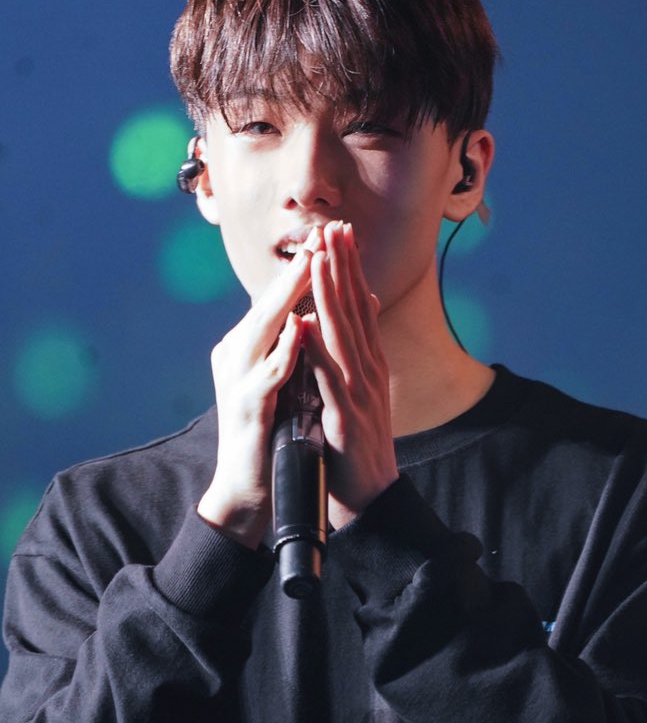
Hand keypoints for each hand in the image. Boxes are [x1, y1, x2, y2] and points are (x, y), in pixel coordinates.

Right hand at [197, 234, 320, 548]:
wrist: (249, 487)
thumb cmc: (270, 433)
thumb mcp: (287, 383)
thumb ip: (299, 349)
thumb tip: (321, 312)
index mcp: (249, 349)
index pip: (279, 301)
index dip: (305, 271)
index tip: (332, 237)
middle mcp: (238, 357)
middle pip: (269, 305)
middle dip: (297, 271)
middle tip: (322, 235)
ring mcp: (239, 381)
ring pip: (262, 329)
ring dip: (287, 297)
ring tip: (310, 265)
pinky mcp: (247, 408)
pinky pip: (266, 373)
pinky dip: (283, 350)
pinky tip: (299, 330)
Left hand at [303, 221, 398, 528]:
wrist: (370, 494)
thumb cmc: (356, 445)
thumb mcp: (359, 394)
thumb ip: (356, 358)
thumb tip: (353, 322)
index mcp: (369, 364)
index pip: (359, 307)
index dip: (349, 269)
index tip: (340, 234)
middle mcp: (369, 370)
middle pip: (355, 310)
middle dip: (343, 266)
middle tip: (335, 226)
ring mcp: (359, 391)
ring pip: (344, 332)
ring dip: (333, 293)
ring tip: (322, 257)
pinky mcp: (346, 415)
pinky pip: (329, 376)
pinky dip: (318, 348)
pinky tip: (307, 323)